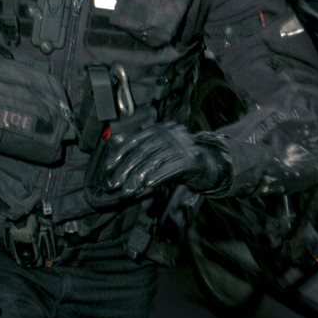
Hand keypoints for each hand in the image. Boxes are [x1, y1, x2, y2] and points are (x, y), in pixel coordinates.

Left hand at [88, 120, 230, 201]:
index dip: (121, 153)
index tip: (109, 167)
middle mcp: (172, 133)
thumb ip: (140, 146)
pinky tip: (148, 185)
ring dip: (139, 176)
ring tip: (129, 189)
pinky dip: (158, 177)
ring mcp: (183, 145)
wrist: (208, 165)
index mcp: (161, 128)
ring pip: (155, 161)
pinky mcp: (192, 159)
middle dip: (126, 168)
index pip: (136, 139)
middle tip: (116, 183)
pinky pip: (171, 169)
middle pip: (143, 151)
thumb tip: (116, 144)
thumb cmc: (178, 158)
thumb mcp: (159, 149)